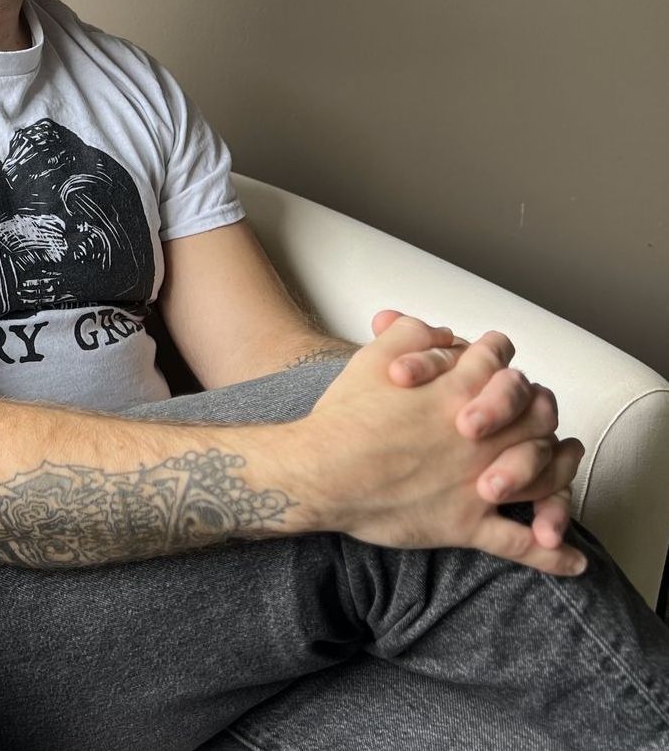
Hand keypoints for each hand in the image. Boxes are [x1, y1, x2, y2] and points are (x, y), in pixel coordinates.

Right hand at [301, 314, 586, 575]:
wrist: (320, 471)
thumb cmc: (345, 415)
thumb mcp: (373, 355)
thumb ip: (414, 334)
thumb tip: (442, 333)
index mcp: (460, 391)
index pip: (502, 362)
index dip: (499, 356)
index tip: (496, 360)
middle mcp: (482, 438)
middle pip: (537, 417)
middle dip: (539, 408)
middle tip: (535, 408)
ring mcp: (479, 484)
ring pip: (542, 476)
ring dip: (560, 469)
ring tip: (568, 462)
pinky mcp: (466, 526)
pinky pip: (520, 544)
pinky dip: (550, 553)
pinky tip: (570, 557)